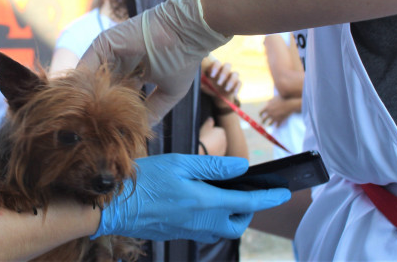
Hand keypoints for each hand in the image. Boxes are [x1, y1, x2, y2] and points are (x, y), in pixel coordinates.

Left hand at [79, 0, 230, 122]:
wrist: (186, 32)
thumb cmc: (182, 59)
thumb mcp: (169, 91)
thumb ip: (154, 110)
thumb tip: (142, 131)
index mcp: (133, 72)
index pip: (116, 95)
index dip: (111, 113)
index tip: (107, 133)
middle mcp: (118, 62)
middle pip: (99, 88)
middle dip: (94, 109)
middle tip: (89, 131)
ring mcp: (109, 52)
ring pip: (90, 79)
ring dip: (87, 99)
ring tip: (85, 121)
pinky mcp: (103, 43)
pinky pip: (86, 66)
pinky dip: (84, 85)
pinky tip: (86, 104)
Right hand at [94, 154, 290, 242]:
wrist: (113, 207)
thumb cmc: (144, 180)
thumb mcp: (179, 163)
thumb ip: (212, 166)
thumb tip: (241, 168)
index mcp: (204, 202)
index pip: (246, 203)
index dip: (268, 197)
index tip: (284, 192)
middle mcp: (200, 222)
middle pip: (236, 223)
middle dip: (247, 211)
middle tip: (245, 192)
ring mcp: (187, 230)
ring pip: (220, 229)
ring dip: (229, 215)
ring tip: (223, 194)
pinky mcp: (176, 233)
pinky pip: (203, 229)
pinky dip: (211, 218)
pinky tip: (200, 201)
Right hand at [198, 117, 226, 155]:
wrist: (203, 152)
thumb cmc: (203, 138)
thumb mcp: (205, 127)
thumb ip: (209, 122)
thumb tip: (211, 119)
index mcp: (222, 131)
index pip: (217, 130)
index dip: (211, 131)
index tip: (205, 133)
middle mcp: (225, 140)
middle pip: (218, 138)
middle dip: (213, 139)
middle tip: (205, 140)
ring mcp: (223, 149)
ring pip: (218, 146)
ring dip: (214, 146)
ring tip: (205, 146)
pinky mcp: (221, 156)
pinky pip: (217, 152)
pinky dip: (213, 152)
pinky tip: (207, 152)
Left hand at [201, 58, 241, 109]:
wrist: (219, 97)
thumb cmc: (210, 87)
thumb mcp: (205, 86)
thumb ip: (202, 83)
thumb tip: (199, 83)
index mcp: (216, 68)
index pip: (217, 63)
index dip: (215, 67)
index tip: (211, 75)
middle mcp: (225, 70)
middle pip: (227, 66)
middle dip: (223, 74)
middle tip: (218, 83)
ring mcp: (232, 76)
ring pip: (235, 73)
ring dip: (231, 81)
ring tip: (226, 89)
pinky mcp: (238, 83)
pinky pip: (240, 83)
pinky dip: (237, 88)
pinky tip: (233, 93)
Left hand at [259, 96, 300, 126]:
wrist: (289, 104)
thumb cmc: (282, 99)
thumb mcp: (274, 98)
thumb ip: (269, 101)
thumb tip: (267, 103)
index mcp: (267, 108)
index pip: (260, 112)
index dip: (260, 114)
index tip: (260, 116)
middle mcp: (270, 113)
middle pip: (263, 119)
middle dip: (262, 121)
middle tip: (263, 122)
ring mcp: (274, 117)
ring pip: (269, 124)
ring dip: (269, 124)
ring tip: (269, 125)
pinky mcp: (280, 120)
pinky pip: (277, 125)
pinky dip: (276, 126)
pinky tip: (276, 126)